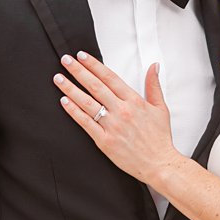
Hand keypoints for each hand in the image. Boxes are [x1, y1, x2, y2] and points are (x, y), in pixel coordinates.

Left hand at [56, 52, 182, 187]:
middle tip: (66, 60)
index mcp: (135, 101)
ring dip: (70, 89)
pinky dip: (74, 111)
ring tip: (59, 78)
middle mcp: (122, 111)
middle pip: (95, 86)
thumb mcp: (161, 108)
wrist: (159, 164)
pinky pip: (85, 123)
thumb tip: (153, 66)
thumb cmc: (160, 138)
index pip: (110, 78)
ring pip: (87, 103)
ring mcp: (112, 126)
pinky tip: (64, 101)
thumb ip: (154, 86)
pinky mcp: (104, 141)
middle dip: (78, 71)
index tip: (82, 56)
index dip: (94, 65)